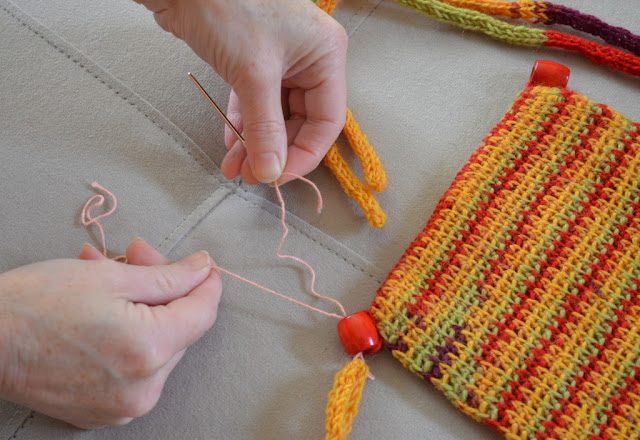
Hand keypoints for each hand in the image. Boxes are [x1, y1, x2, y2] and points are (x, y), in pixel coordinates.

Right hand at [0, 239, 221, 428]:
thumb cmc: (35, 304)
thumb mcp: (111, 277)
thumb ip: (168, 276)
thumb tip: (203, 270)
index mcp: (148, 350)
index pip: (202, 313)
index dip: (206, 283)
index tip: (201, 266)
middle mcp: (143, 388)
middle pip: (180, 328)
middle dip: (165, 288)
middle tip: (137, 255)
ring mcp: (124, 407)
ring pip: (159, 347)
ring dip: (144, 309)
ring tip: (111, 276)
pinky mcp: (105, 413)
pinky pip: (137, 370)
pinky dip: (129, 336)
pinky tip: (105, 310)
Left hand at [137, 0, 346, 183]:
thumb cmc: (229, 5)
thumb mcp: (253, 73)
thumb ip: (264, 127)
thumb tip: (270, 170)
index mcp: (325, 56)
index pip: (326, 121)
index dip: (304, 155)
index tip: (278, 176)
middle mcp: (308, 60)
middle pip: (300, 122)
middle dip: (274, 151)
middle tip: (252, 174)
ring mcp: (280, 62)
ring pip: (276, 116)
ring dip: (256, 143)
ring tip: (236, 167)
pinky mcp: (252, 63)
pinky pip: (255, 104)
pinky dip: (244, 125)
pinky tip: (231, 144)